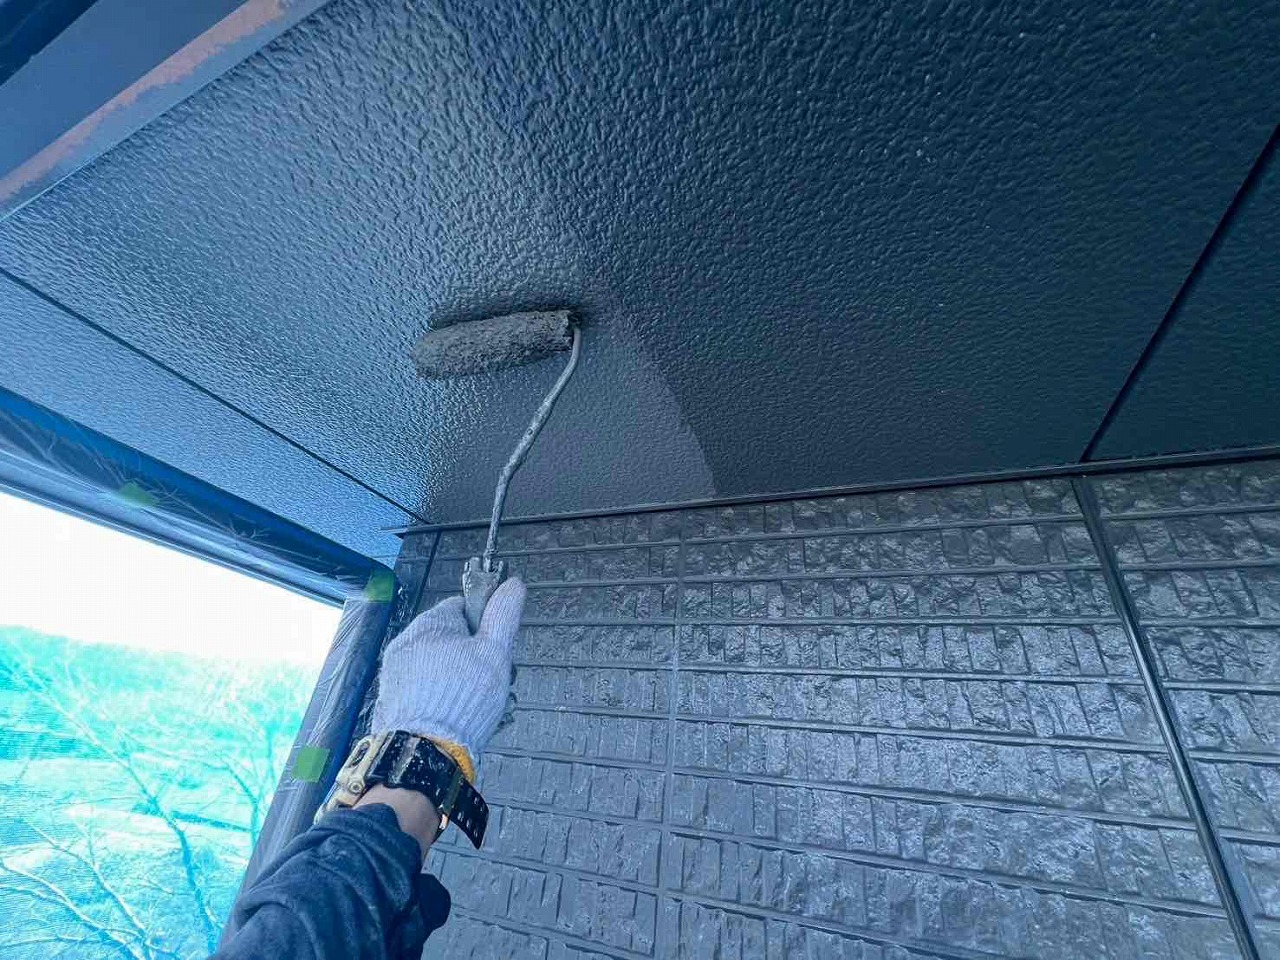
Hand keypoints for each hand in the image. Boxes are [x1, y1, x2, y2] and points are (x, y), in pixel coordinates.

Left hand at [371, 578, 525, 769]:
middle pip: (448, 639)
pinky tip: (452, 716)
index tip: (493, 650)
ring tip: (473, 704)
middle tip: (487, 681)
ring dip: (455, 678)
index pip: (461, 608)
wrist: (425, 751)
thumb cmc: (464, 696)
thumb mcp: (495, 652)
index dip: (482, 627)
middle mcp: (406, 642)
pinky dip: (437, 697)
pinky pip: (421, 688)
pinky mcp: (391, 698)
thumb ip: (504, 616)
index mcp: (430, 623)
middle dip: (470, 657)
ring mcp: (394, 671)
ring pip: (435, 666)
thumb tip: (514, 584)